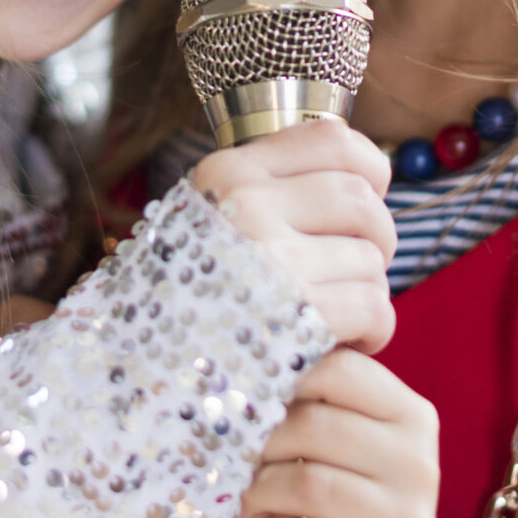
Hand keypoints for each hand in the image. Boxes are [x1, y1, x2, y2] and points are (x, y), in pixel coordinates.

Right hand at [191, 119, 395, 353]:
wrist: (139, 378)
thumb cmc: (183, 303)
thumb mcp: (205, 223)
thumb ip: (263, 193)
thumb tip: (358, 175)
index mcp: (226, 175)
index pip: (331, 140)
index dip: (369, 169)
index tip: (368, 200)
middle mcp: (246, 206)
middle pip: (361, 199)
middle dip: (378, 239)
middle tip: (359, 271)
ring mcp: (270, 261)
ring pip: (370, 258)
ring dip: (372, 292)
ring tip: (346, 315)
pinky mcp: (296, 316)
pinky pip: (373, 305)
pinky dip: (376, 328)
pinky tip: (354, 341)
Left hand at [241, 350, 439, 517]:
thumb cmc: (349, 493)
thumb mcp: (347, 438)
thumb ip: (315, 400)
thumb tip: (244, 373)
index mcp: (411, 414)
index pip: (338, 369)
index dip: (283, 383)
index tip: (258, 408)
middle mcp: (419, 463)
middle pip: (313, 426)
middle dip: (259, 446)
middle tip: (239, 464)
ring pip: (310, 486)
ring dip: (260, 494)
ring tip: (250, 501)